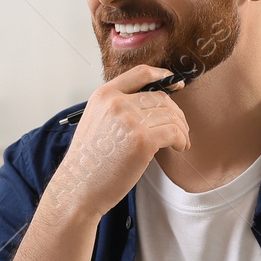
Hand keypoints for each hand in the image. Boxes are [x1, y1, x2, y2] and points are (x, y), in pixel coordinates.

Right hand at [43, 65, 189, 220]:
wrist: (79, 187)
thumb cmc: (89, 162)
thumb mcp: (96, 122)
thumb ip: (118, 108)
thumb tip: (153, 105)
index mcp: (104, 95)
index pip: (140, 73)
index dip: (163, 76)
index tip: (176, 84)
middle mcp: (116, 103)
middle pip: (161, 97)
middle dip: (176, 113)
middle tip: (181, 128)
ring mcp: (130, 120)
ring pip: (170, 115)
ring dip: (181, 130)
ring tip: (181, 142)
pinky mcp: (142, 140)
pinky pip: (174, 132)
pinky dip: (181, 140)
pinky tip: (179, 148)